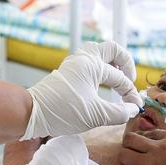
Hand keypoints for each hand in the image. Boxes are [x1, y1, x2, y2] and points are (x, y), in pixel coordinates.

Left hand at [21, 41, 142, 139]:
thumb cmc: (62, 111)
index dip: (131, 93)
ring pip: (98, 52)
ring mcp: (74, 64)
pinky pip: (89, 61)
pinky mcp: (67, 72)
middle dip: (125, 63)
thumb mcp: (96, 115)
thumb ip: (119, 113)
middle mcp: (84, 59)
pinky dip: (99, 69)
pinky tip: (100, 83)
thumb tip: (133, 110)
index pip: (120, 78)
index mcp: (93, 66)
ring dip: (111, 62)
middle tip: (129, 79)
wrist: (30, 113)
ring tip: (117, 77)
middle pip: (112, 49)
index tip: (135, 107)